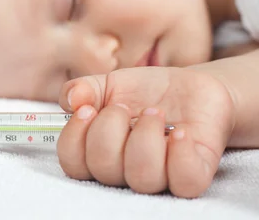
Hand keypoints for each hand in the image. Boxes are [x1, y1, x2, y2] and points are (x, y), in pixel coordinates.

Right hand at [56, 67, 234, 197]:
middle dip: (110, 129)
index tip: (87, 109)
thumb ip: (83, 89)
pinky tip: (181, 131)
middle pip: (104, 169)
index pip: (73, 165)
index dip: (74, 139)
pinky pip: (185, 181)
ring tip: (155, 112)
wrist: (189, 88)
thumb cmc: (143, 92)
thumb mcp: (107, 83)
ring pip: (142, 177)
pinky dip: (180, 153)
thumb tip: (71, 99)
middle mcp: (124, 172)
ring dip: (145, 137)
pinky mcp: (192, 175)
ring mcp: (159, 177)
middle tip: (124, 106)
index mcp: (98, 154)